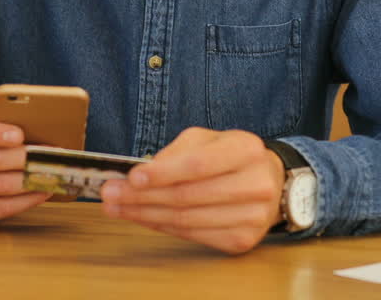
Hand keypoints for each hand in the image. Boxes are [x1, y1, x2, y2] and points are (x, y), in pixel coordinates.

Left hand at [99, 127, 285, 253]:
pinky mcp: (243, 240)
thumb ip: (176, 152)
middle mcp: (256, 184)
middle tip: (110, 195)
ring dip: (145, 215)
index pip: (197, 165)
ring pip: (186, 220)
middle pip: (187, 196)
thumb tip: (140, 175)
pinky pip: (193, 236)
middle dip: (141, 197)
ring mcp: (253, 217)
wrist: (270, 181)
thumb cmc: (229, 157)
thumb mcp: (206, 140)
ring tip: (117, 208)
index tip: (131, 178)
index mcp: (246, 149)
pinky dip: (163, 227)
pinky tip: (144, 218)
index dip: (162, 174)